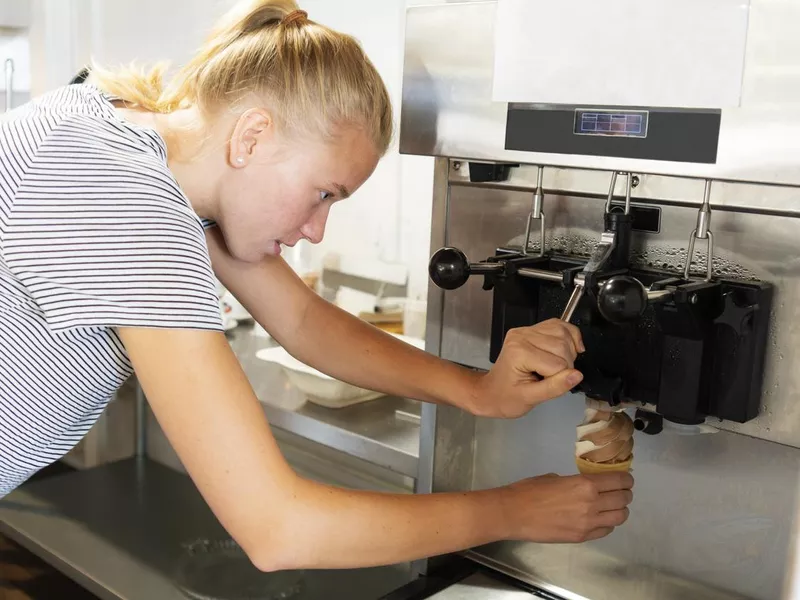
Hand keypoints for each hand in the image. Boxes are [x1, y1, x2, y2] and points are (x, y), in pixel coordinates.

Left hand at [468, 319, 584, 417]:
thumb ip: (555, 387)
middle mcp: (522, 336)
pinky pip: (559, 326)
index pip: (558, 363)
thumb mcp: (530, 399)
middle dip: (566, 365)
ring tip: (557, 366)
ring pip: (564, 333)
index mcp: (519, 352)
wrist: (491, 392)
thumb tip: (577, 375)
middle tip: (553, 378)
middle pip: (563, 346)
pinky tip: (568, 350)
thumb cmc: (506, 398)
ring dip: (569, 351)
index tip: (549, 386)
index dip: (561, 378)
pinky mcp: (532, 329)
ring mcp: (526, 330)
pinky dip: (569, 337)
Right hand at [500, 472, 633, 542]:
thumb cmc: (529, 490)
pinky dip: (607, 524)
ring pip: (619, 518)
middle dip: (625, 494)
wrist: (514, 513)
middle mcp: (592, 504)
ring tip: (612, 506)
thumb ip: (575, 482)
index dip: (626, 479)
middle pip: (623, 499)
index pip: (619, 481)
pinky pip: (606, 531)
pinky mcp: (582, 537)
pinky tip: (600, 519)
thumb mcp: (555, 477)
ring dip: (619, 510)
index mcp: (585, 484)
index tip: (625, 478)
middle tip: (620, 491)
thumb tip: (585, 486)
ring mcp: (588, 523)